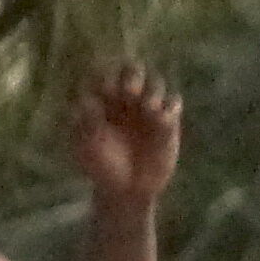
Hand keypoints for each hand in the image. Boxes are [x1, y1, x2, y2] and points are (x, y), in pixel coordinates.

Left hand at [72, 64, 183, 209]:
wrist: (126, 189)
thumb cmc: (101, 166)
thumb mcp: (87, 148)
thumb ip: (86, 124)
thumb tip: (85, 100)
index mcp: (103, 102)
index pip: (105, 76)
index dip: (106, 75)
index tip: (105, 88)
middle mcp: (127, 99)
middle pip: (134, 71)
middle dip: (133, 75)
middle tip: (129, 90)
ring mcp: (149, 108)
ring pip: (156, 83)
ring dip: (153, 90)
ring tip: (147, 107)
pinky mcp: (168, 121)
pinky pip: (174, 102)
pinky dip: (170, 105)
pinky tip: (162, 118)